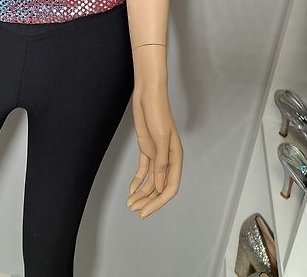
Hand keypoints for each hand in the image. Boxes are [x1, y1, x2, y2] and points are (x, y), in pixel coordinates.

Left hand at [127, 81, 183, 218]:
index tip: (145, 212)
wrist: (147, 93)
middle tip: (135, 212)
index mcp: (176, 157)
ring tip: (130, 204)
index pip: (170, 187)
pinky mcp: (147, 148)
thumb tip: (161, 186)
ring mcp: (157, 153)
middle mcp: (168, 158)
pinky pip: (144, 170)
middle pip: (160, 187)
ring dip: (142, 193)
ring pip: (152, 181)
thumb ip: (161, 163)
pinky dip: (138, 181)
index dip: (158, 202)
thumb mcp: (160, 138)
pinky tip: (131, 190)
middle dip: (149, 201)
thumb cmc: (157, 111)